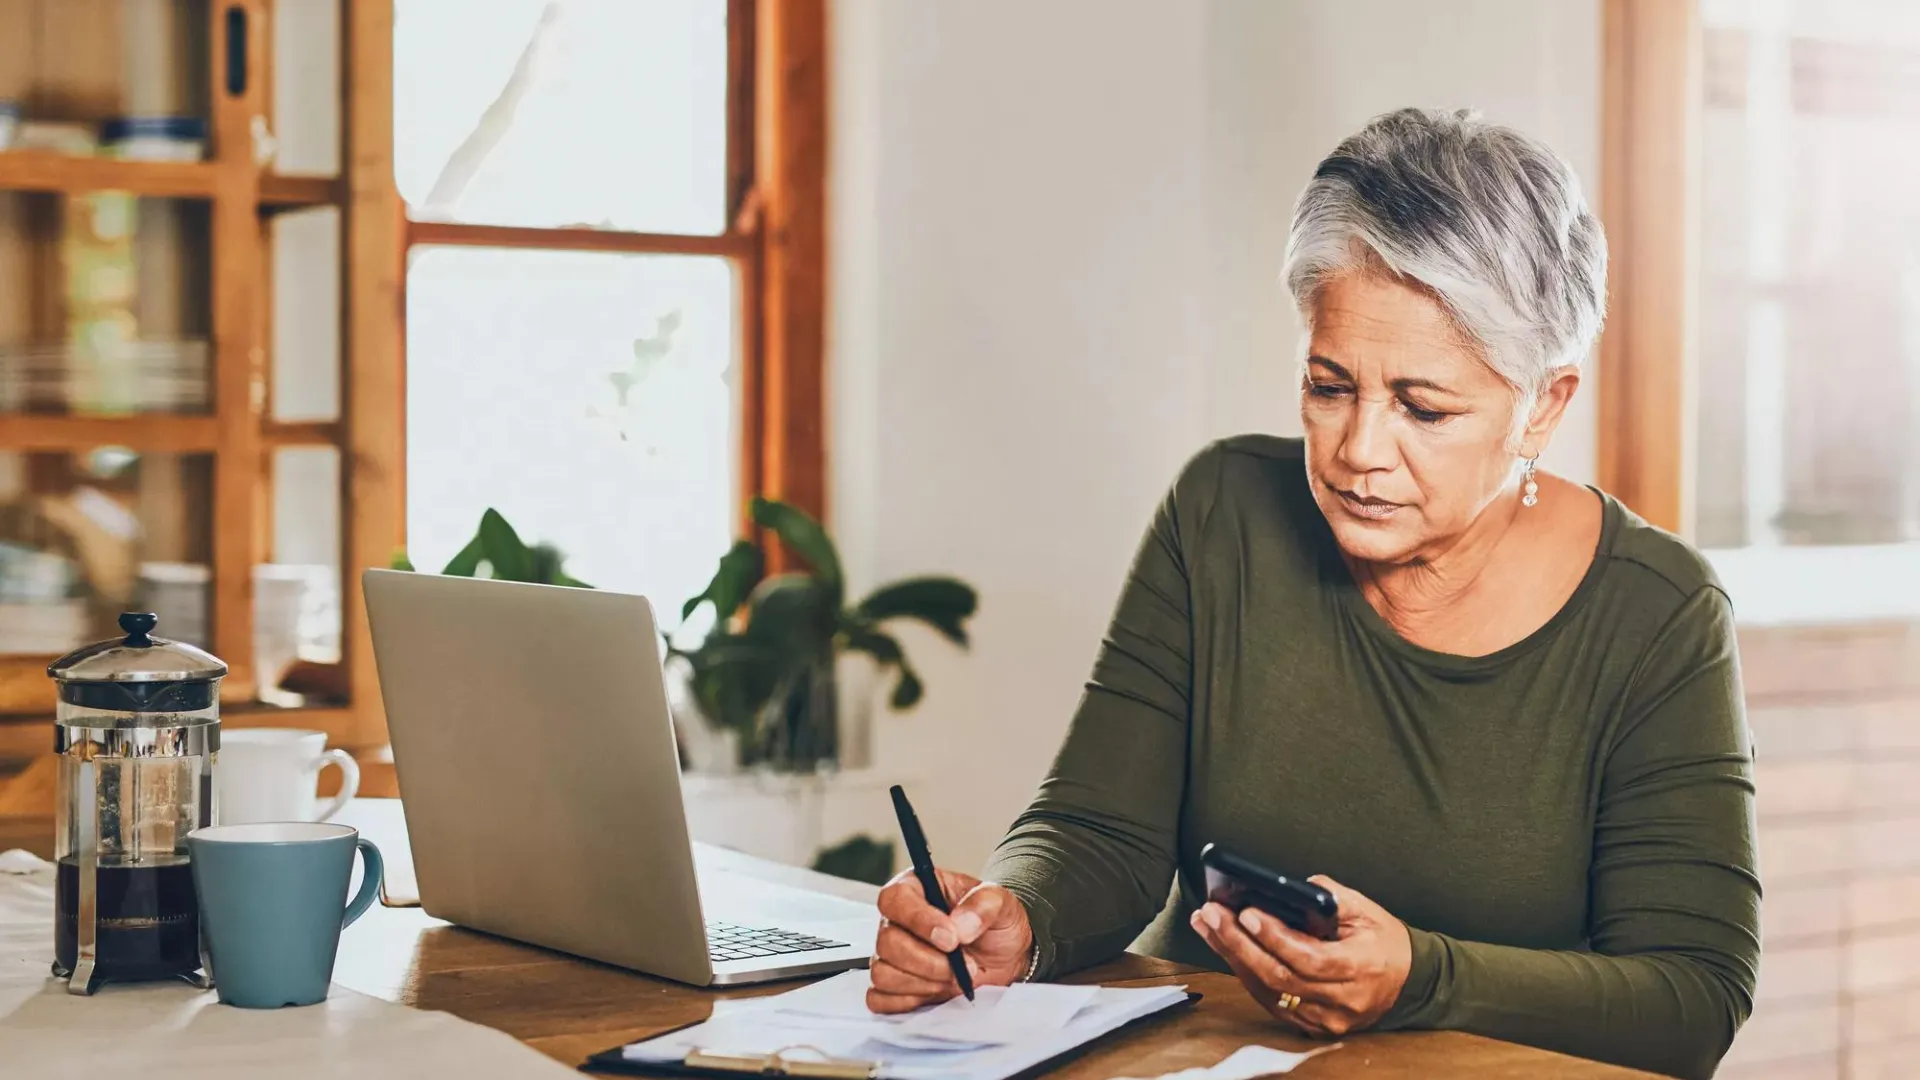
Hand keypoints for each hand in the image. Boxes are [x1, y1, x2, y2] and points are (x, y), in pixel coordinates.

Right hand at [868, 868, 1033, 1012]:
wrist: (1005, 956)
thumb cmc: (995, 923)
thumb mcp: (1001, 903)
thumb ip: (983, 905)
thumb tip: (960, 925)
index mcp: (916, 889)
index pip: (895, 899)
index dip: (919, 921)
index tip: (951, 939)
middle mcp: (897, 921)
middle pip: (887, 942)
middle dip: (929, 961)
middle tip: (965, 965)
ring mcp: (891, 955)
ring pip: (883, 973)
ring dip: (923, 983)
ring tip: (954, 977)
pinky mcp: (892, 987)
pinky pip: (881, 999)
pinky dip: (908, 1001)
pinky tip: (936, 991)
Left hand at [1190, 875, 1410, 1037]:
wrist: (1408, 981)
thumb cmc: (1385, 942)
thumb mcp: (1366, 910)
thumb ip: (1329, 896)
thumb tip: (1286, 887)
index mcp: (1360, 968)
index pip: (1308, 957)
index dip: (1273, 936)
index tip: (1246, 912)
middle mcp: (1342, 1001)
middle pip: (1280, 976)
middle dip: (1238, 943)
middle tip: (1210, 914)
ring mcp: (1326, 1019)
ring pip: (1269, 991)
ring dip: (1233, 957)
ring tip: (1207, 926)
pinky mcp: (1313, 1026)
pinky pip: (1272, 1001)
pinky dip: (1246, 973)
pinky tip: (1227, 949)